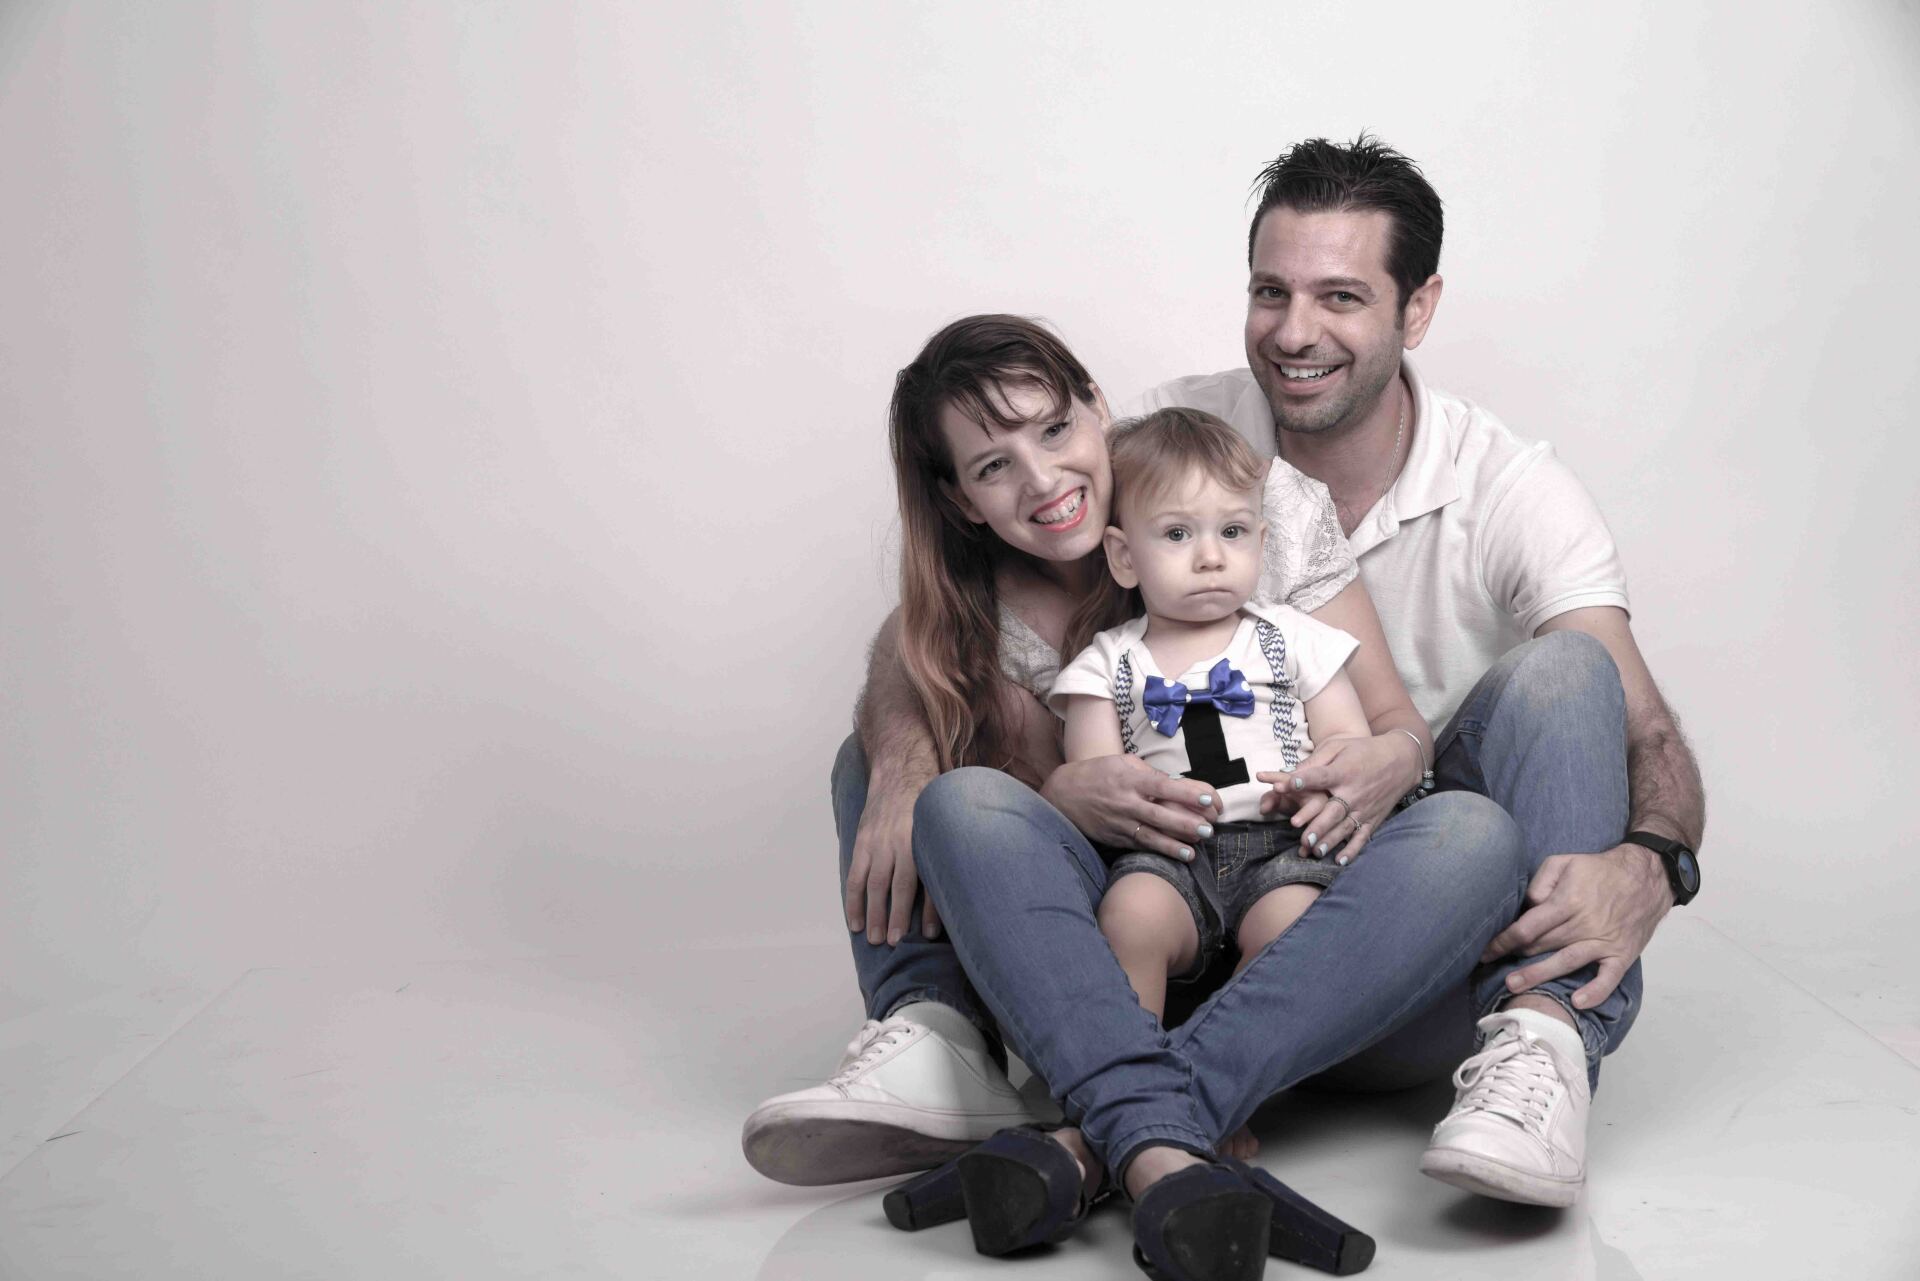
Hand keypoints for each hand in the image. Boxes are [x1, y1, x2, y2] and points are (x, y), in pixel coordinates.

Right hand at [844, 772, 940, 946]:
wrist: (899, 770)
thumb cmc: (930, 799)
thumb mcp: (944, 819)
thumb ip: (948, 849)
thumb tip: (961, 887)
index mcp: (925, 836)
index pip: (928, 877)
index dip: (930, 908)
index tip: (929, 934)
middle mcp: (900, 840)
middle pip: (899, 885)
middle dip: (897, 916)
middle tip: (896, 943)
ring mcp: (878, 842)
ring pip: (874, 883)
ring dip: (874, 913)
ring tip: (875, 939)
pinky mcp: (863, 842)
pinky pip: (855, 875)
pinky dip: (853, 900)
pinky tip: (855, 921)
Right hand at [1041, 755, 1215, 862]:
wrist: (1063, 794)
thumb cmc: (1097, 774)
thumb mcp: (1121, 763)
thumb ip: (1148, 772)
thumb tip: (1174, 783)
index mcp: (1129, 779)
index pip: (1162, 787)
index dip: (1185, 793)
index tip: (1208, 799)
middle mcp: (1125, 802)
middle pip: (1159, 815)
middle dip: (1185, 823)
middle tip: (1209, 829)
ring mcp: (1120, 822)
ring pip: (1150, 836)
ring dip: (1174, 845)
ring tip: (1195, 851)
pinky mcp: (1116, 838)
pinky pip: (1141, 845)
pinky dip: (1159, 851)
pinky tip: (1179, 856)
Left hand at [1256, 732, 1420, 863]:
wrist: (1401, 759)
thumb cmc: (1363, 750)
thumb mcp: (1339, 746)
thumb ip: (1316, 761)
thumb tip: (1290, 774)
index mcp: (1343, 772)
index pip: (1319, 777)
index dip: (1301, 781)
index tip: (1281, 786)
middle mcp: (1354, 792)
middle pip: (1333, 811)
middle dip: (1318, 825)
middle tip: (1303, 837)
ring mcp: (1365, 808)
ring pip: (1345, 828)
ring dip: (1330, 841)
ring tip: (1315, 851)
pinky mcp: (1373, 818)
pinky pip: (1362, 836)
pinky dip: (1353, 850)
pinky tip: (1340, 861)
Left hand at [1480, 842, 1672, 1007]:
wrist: (1647, 877)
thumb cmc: (1600, 870)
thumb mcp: (1564, 862)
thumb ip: (1541, 881)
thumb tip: (1528, 906)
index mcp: (1567, 901)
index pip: (1528, 926)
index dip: (1504, 940)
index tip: (1486, 951)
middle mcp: (1584, 924)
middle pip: (1542, 945)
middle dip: (1515, 958)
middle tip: (1491, 971)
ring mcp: (1604, 941)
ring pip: (1567, 962)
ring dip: (1540, 975)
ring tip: (1514, 987)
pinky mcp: (1622, 954)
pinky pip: (1608, 978)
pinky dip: (1595, 991)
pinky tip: (1578, 1003)